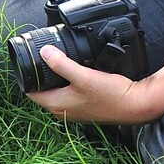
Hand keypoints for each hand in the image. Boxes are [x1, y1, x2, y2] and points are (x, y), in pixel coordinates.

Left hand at [23, 45, 158, 124]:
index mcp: (57, 106)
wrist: (136, 105)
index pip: (31, 92)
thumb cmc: (111, 95)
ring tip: (57, 62)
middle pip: (42, 91)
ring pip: (56, 91)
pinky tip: (75, 72)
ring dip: (55, 78)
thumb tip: (44, 52)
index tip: (28, 61)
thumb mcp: (83, 76)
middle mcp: (62, 112)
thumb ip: (62, 64)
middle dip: (41, 75)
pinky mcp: (85, 107)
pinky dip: (68, 83)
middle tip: (42, 57)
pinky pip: (69, 93)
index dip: (27, 76)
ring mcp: (74, 111)